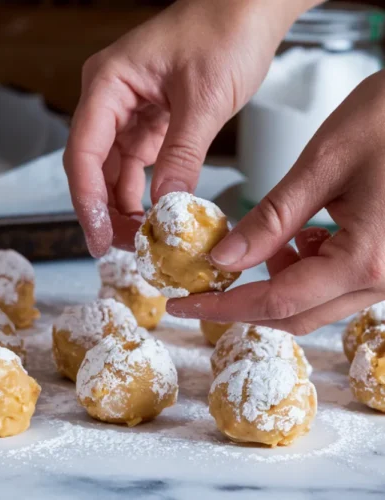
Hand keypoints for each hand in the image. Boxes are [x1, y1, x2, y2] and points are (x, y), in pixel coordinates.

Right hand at [64, 0, 313, 256]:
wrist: (249, 8)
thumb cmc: (225, 30)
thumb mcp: (205, 98)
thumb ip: (182, 155)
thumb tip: (168, 208)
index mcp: (108, 84)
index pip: (83, 151)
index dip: (87, 200)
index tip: (99, 237)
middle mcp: (110, 100)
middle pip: (92, 167)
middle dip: (105, 210)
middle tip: (124, 247)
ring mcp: (128, 113)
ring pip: (113, 171)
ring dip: (124, 206)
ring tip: (141, 239)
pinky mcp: (150, 123)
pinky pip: (137, 166)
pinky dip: (144, 192)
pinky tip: (154, 214)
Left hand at [167, 70, 384, 334]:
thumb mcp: (321, 167)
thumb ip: (270, 220)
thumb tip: (225, 259)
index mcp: (366, 259)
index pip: (276, 301)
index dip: (223, 306)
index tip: (184, 305)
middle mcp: (384, 279)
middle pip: (296, 314)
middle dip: (243, 302)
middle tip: (204, 284)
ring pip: (315, 302)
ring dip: (275, 283)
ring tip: (262, 242)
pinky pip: (336, 283)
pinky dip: (303, 269)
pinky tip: (299, 236)